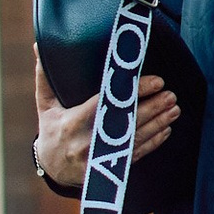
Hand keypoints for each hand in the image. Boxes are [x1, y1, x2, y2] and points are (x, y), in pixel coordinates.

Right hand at [32, 54, 179, 189]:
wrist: (52, 169)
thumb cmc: (51, 129)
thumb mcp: (45, 104)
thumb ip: (45, 76)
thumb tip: (39, 45)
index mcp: (73, 124)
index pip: (109, 104)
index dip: (135, 92)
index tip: (156, 81)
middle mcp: (89, 144)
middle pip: (128, 124)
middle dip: (153, 109)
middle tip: (170, 95)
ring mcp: (102, 159)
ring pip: (136, 140)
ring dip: (158, 124)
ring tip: (174, 109)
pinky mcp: (111, 169)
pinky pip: (136, 155)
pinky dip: (153, 142)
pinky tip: (166, 129)